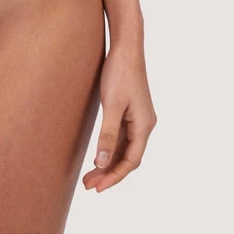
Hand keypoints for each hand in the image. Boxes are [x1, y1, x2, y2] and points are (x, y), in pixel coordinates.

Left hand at [82, 41, 156, 192]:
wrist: (126, 46)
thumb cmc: (119, 72)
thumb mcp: (112, 104)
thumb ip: (108, 135)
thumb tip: (102, 163)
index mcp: (144, 125)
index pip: (131, 161)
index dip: (114, 176)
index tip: (97, 187)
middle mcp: (145, 124)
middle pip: (128, 157)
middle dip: (109, 173)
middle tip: (88, 185)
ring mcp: (138, 117)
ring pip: (125, 147)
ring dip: (109, 161)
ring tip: (90, 174)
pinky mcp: (131, 109)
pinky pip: (123, 136)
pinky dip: (111, 147)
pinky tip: (99, 152)